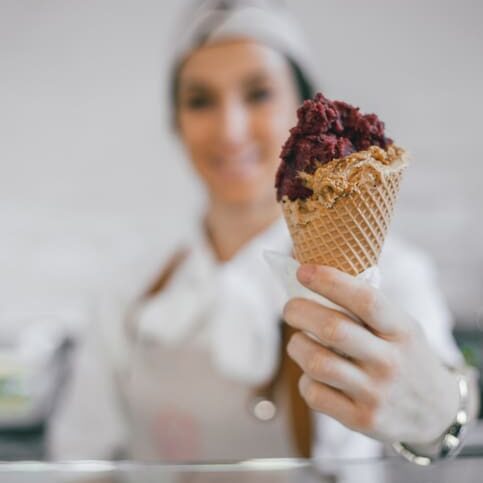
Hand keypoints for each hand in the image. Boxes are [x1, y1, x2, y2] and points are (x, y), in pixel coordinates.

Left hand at [283, 264, 459, 445]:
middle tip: (290, 308)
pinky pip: (315, 394)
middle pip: (333, 329)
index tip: (304, 271)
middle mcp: (390, 362)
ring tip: (299, 341)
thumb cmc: (405, 356)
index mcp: (401, 330)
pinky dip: (305, 380)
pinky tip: (312, 374)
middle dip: (299, 311)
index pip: (365, 299)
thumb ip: (366, 308)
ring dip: (297, 345)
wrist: (436, 411)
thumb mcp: (401, 326)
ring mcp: (376, 393)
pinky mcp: (361, 419)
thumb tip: (313, 279)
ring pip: (317, 362)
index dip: (330, 281)